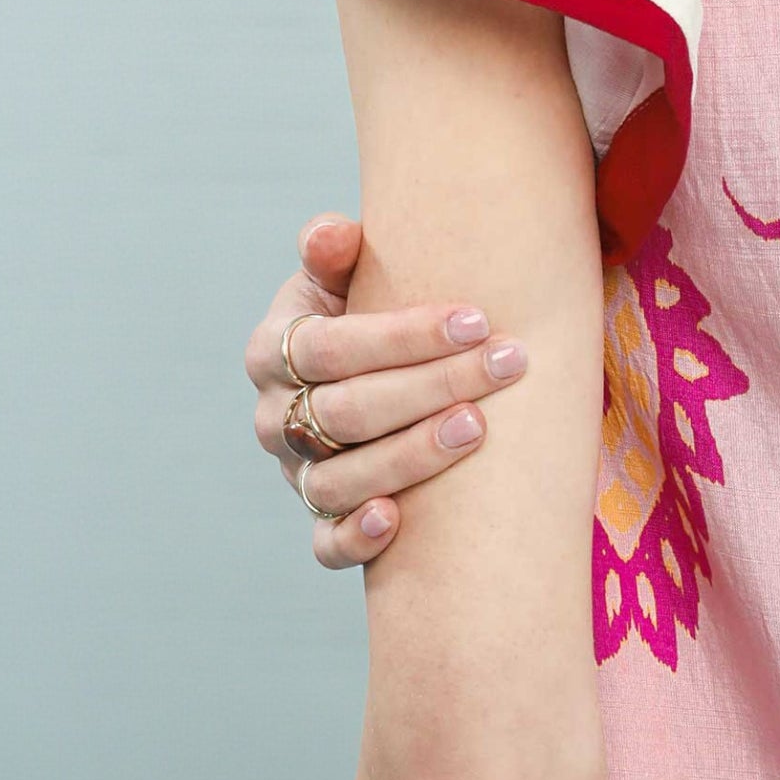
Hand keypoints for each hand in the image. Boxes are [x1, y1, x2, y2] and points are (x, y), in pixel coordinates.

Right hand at [244, 213, 528, 569]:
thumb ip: (333, 250)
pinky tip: (397, 520)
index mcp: (273, 349)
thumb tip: (334, 235)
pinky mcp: (318, 518)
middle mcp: (276, 416)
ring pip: (342, 479)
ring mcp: (296, 472)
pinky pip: (327, 543)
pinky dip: (356, 538)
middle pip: (348, 411)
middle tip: (506, 364)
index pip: (332, 346)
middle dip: (433, 385)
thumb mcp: (338, 273)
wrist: (360, 364)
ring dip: (412, 456)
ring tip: (479, 426)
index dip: (404, 335)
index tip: (476, 319)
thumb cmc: (359, 306)